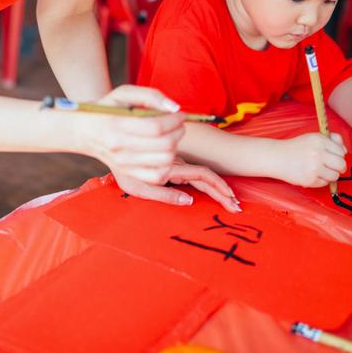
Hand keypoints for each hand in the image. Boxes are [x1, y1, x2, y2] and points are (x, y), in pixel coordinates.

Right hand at [70, 84, 185, 184]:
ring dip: (176, 147)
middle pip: (164, 145)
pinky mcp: (129, 174)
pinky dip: (169, 164)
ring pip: (165, 161)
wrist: (85, 131)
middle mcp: (120, 148)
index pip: (156, 127)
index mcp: (117, 126)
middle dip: (178, 132)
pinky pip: (158, 176)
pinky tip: (166, 152)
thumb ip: (150, 95)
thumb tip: (174, 107)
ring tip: (172, 136)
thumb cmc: (107, 109)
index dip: (174, 120)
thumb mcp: (123, 93)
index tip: (180, 114)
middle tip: (179, 124)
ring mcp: (124, 164)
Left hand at [112, 160, 241, 212]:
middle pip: (207, 176)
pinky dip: (207, 183)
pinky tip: (215, 191)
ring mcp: (177, 163)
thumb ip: (165, 194)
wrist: (115, 146)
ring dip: (218, 187)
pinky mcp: (174, 164)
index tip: (230, 200)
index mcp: (172, 168)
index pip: (203, 176)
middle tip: (236, 206)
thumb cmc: (124, 170)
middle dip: (223, 191)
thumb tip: (190, 200)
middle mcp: (178, 164)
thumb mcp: (140, 187)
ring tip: (230, 200)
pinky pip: (195, 174)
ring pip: (203, 174)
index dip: (219, 187)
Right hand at [276, 132, 346, 188]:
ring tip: (321, 170)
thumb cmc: (297, 147)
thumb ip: (332, 139)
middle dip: (339, 167)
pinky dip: (321, 180)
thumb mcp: (314, 137)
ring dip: (331, 174)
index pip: (341, 152)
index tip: (333, 156)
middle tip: (333, 166)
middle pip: (342, 165)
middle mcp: (318, 154)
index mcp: (320, 140)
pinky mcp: (310, 180)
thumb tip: (345, 150)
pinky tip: (313, 174)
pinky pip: (325, 183)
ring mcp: (314, 168)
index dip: (339, 155)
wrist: (278, 157)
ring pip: (335, 176)